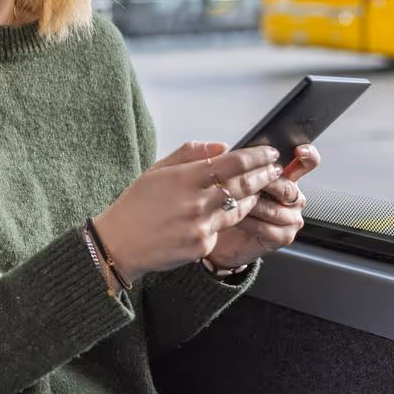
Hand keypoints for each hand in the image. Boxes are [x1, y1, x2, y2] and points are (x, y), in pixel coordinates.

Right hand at [91, 141, 282, 283]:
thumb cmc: (136, 205)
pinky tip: (232, 211)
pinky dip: (229, 218)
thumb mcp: (156, 170)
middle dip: (264, 175)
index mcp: (184, 178)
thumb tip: (222, 147)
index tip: (269, 153)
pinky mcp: (202, 246)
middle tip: (275, 169)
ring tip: (260, 188)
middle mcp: (195, 202)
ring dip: (253, 197)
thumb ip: (190, 155)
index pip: (232, 163)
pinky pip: (224, 229)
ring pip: (239, 208)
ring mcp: (200, 226)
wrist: (119, 243)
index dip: (256, 157)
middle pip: (243, 185)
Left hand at [207, 144, 321, 268]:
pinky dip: (247, 222)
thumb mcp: (236, 178)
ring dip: (250, 205)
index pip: (307, 162)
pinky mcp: (284, 236)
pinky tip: (235, 218)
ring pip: (274, 209)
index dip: (308, 154)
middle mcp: (294, 197)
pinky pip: (266, 228)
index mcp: (287, 177)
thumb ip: (244, 164)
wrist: (223, 232)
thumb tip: (235, 151)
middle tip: (245, 182)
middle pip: (287, 187)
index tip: (299, 150)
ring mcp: (291, 218)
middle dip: (264, 184)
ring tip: (232, 202)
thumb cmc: (230, 201)